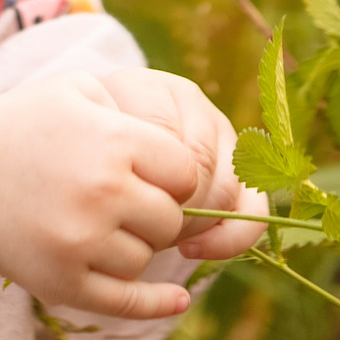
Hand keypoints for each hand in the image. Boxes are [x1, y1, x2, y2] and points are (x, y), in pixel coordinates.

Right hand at [0, 71, 203, 320]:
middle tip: (119, 203)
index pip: (186, 174)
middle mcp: (102, 191)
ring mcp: (81, 241)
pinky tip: (176, 300)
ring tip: (95, 226)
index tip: (149, 175)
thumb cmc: (18, 127)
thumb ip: (131, 105)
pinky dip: (156, 304)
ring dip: (132, 246)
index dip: (172, 176)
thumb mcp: (73, 90)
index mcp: (112, 140)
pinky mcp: (61, 281)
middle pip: (170, 220)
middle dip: (153, 213)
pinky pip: (128, 302)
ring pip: (145, 258)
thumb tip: (184, 151)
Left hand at [99, 68, 268, 261]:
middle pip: (199, 168)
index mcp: (147, 89)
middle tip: (139, 228)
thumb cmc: (84, 159)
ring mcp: (221, 132)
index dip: (146, 187)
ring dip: (192, 226)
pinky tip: (194, 250)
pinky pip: (254, 210)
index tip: (119, 207)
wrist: (97, 155)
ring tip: (156, 235)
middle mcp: (191, 103)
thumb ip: (109, 165)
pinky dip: (229, 238)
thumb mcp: (85, 154)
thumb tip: (149, 201)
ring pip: (226, 191)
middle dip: (169, 212)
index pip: (162, 142)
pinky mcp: (243, 168)